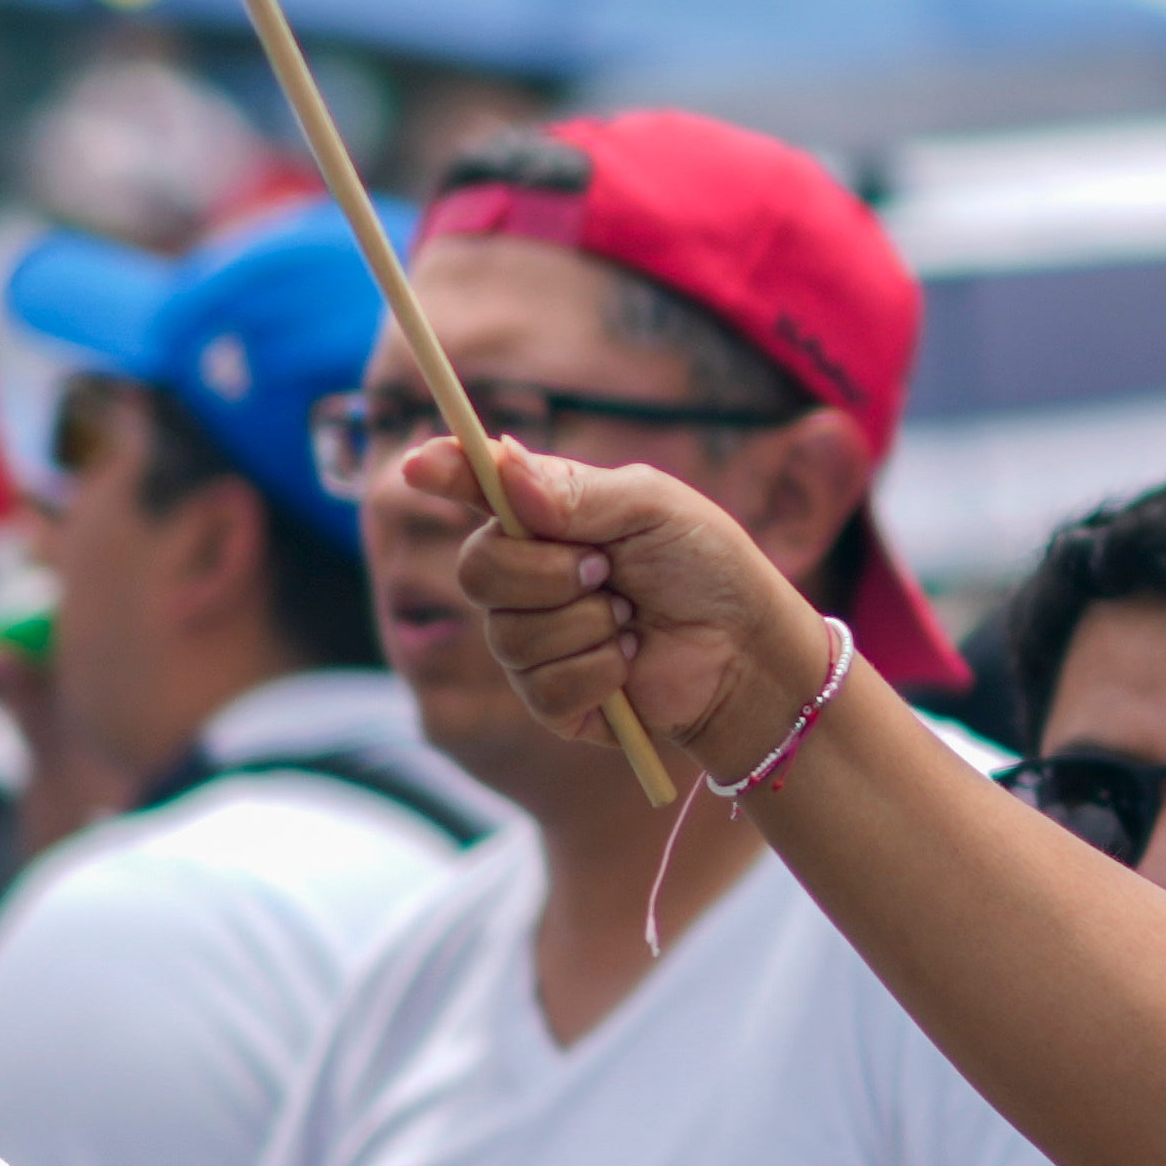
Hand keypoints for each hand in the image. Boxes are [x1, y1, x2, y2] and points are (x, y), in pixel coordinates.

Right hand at [434, 446, 830, 777]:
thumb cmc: (708, 567)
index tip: (418, 466)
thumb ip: (577, 492)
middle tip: (606, 569)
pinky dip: (598, 672)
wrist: (748, 651)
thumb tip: (503, 467)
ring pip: (508, 633)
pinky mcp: (551, 700)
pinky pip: (540, 687)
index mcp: (546, 517)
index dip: (443, 473)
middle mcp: (527, 575)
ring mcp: (533, 640)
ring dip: (585, 624)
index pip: (475, 488)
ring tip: (631, 618)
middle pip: (476, 568)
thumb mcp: (654, 508)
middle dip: (547, 572)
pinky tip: (629, 662)